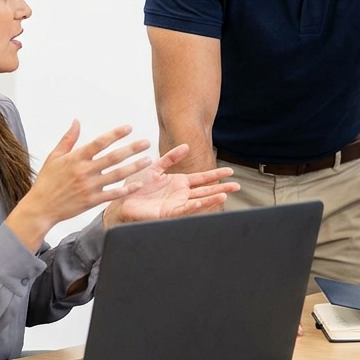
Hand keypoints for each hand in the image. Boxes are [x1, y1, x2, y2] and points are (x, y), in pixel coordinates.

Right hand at [6, 122, 152, 249]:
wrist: (41, 208)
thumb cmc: (46, 182)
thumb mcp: (54, 157)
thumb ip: (68, 139)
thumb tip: (76, 121)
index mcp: (75, 158)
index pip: (99, 143)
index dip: (115, 134)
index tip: (129, 128)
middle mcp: (84, 171)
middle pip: (112, 158)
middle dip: (131, 149)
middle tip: (146, 142)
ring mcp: (89, 187)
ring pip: (116, 175)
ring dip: (134, 167)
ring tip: (148, 160)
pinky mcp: (92, 201)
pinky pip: (113, 194)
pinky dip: (126, 190)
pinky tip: (138, 184)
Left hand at [103, 144, 240, 226]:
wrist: (122, 201)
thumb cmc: (136, 186)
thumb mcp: (155, 167)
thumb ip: (170, 157)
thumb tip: (186, 146)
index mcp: (179, 182)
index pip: (202, 178)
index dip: (216, 175)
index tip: (230, 172)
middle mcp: (180, 194)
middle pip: (206, 190)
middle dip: (222, 188)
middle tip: (238, 186)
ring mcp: (176, 204)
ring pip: (199, 200)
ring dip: (213, 198)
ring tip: (226, 195)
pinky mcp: (169, 213)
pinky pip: (185, 209)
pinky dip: (196, 206)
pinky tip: (205, 203)